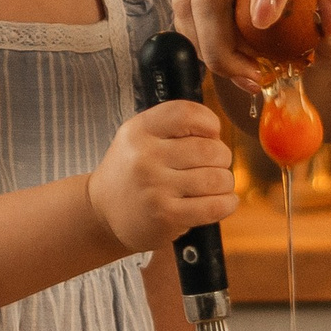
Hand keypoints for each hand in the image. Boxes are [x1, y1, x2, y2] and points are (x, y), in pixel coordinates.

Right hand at [88, 100, 237, 250]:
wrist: (103, 212)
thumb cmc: (133, 172)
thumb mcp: (140, 138)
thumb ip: (174, 128)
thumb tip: (218, 135)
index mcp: (139, 130)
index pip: (187, 113)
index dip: (210, 123)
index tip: (211, 135)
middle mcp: (144, 156)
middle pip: (210, 149)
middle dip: (222, 157)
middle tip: (214, 165)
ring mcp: (154, 187)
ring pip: (217, 178)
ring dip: (225, 182)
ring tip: (217, 185)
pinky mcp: (165, 216)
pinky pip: (214, 206)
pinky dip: (227, 203)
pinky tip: (224, 201)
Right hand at [170, 0, 330, 85]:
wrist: (321, 20)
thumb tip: (330, 8)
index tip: (265, 23)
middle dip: (223, 45)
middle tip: (254, 78)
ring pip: (189, 6)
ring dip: (209, 50)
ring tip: (246, 73)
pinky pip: (185, 17)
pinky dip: (202, 47)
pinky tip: (233, 63)